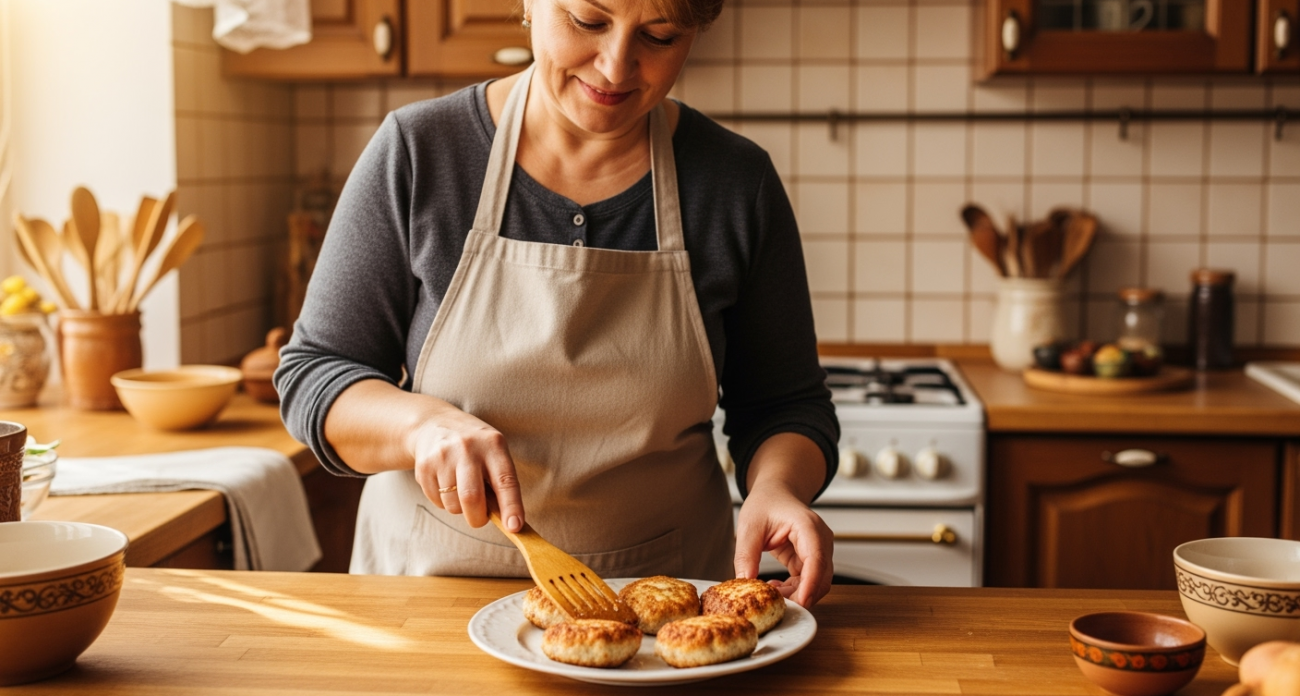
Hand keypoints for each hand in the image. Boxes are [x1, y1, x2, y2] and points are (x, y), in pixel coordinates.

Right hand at [406, 406, 524, 531]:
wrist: (434, 424)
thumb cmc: (474, 447)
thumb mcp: (493, 452)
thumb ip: (501, 482)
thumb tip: (508, 522)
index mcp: (493, 444)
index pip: (506, 480)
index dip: (511, 506)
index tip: (514, 527)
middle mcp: (468, 448)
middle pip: (472, 498)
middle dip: (478, 518)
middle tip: (480, 518)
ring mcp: (443, 456)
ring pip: (453, 504)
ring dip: (459, 508)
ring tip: (460, 490)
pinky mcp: (424, 466)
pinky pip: (436, 501)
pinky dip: (444, 502)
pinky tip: (445, 483)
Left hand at [733, 484, 832, 608]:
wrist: (775, 493)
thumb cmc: (765, 504)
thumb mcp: (749, 527)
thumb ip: (746, 555)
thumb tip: (745, 583)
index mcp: (808, 526)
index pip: (816, 559)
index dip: (810, 584)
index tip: (799, 603)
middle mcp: (820, 539)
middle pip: (821, 577)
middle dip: (801, 595)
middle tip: (775, 604)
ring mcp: (819, 550)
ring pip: (817, 583)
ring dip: (796, 594)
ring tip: (769, 591)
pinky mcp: (812, 559)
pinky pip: (808, 581)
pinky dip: (794, 589)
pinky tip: (775, 586)